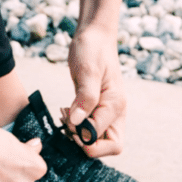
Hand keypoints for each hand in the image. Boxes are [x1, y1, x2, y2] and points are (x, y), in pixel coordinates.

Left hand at [65, 24, 125, 157]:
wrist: (94, 34)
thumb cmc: (92, 48)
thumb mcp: (87, 70)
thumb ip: (85, 98)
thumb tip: (77, 123)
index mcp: (116, 105)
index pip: (104, 139)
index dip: (83, 137)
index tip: (68, 120)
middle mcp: (115, 111)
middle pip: (110, 147)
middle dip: (87, 144)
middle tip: (68, 125)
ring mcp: (108, 111)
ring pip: (100, 140)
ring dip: (80, 136)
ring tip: (65, 116)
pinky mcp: (98, 108)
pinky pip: (91, 129)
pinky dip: (78, 127)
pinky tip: (66, 112)